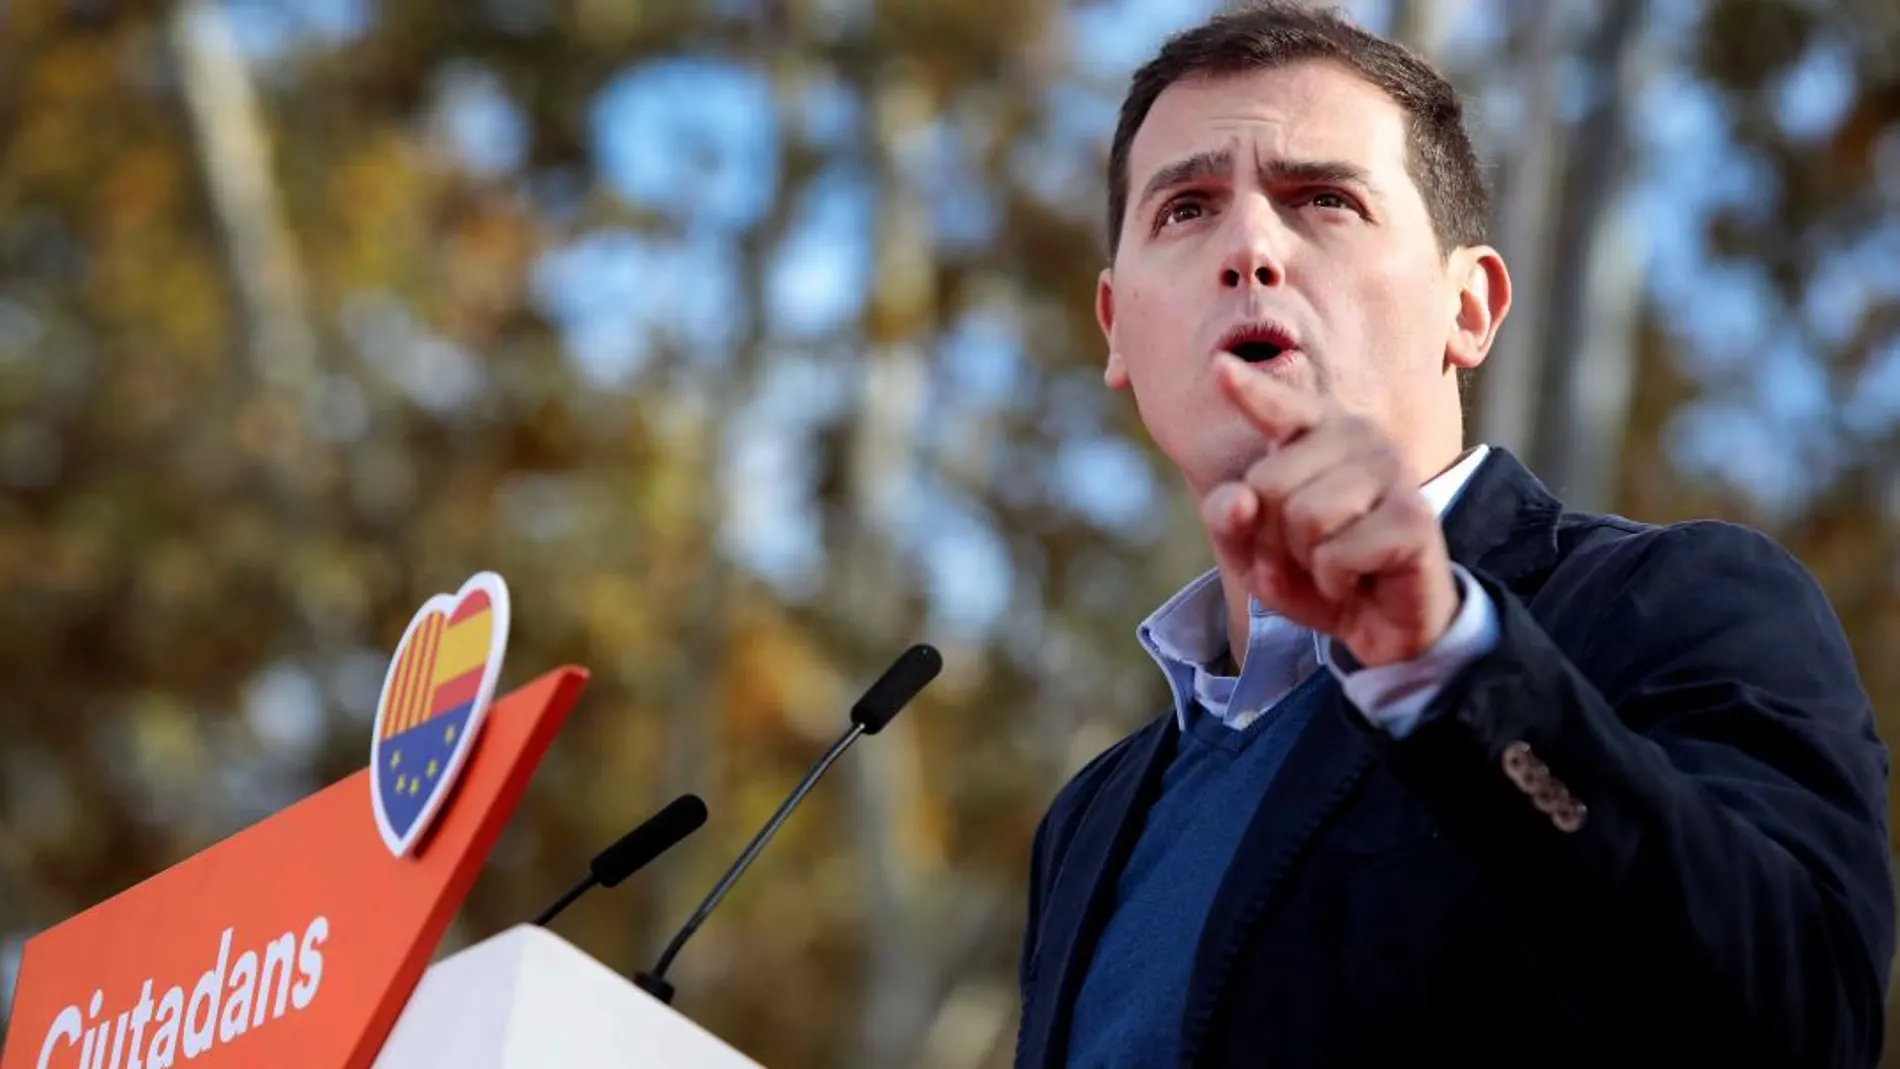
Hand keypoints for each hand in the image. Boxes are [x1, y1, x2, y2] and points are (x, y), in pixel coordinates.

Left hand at [1202, 355, 1459, 667]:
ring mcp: (1393, 471)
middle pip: (1268, 483)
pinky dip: (1334, 584)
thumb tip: (1238, 499)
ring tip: (1332, 568)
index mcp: (1319, 432)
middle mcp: (1360, 437)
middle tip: (1305, 556)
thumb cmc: (1319, 571)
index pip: (1279, 406)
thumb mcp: (1256, 551)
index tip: (1218, 368)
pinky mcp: (1415, 518)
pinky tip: (1356, 582)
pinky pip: (1336, 555)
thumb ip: (1230, 520)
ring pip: (1304, 516)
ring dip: (1305, 562)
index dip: (1250, 391)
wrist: (1384, 623)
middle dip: (1272, 539)